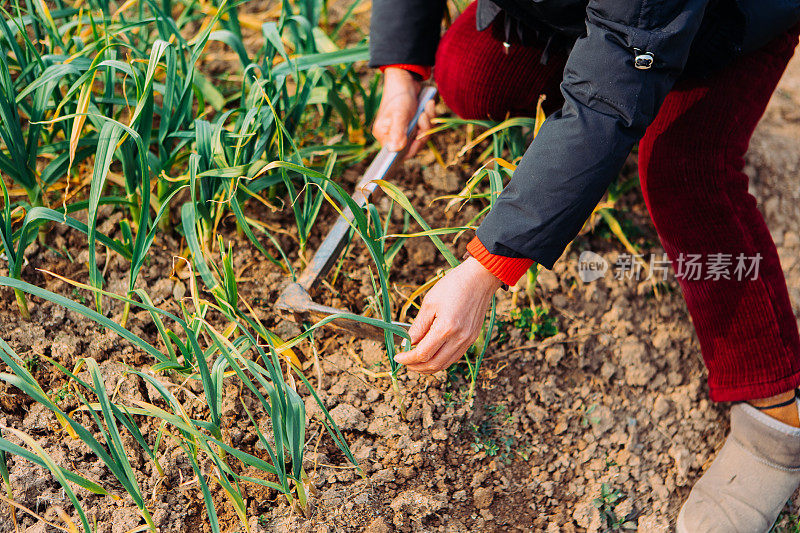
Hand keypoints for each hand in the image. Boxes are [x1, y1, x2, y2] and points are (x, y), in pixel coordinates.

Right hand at [372, 67, 435, 157]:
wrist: (406, 77)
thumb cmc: (399, 95)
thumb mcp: (399, 114)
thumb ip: (397, 132)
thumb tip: (395, 150)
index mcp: (384, 135)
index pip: (399, 154)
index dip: (412, 148)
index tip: (419, 139)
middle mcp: (393, 135)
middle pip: (413, 145)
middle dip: (423, 132)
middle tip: (424, 116)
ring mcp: (404, 130)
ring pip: (422, 136)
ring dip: (428, 122)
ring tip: (427, 107)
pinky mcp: (413, 123)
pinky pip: (425, 128)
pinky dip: (430, 117)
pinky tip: (429, 104)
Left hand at [395, 257, 502, 373]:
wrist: (479, 278)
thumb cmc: (453, 285)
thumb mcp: (429, 303)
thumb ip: (418, 327)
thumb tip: (407, 343)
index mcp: (445, 329)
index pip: (422, 354)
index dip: (407, 359)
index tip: (397, 357)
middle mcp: (459, 339)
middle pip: (434, 365)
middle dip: (416, 367)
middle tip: (405, 361)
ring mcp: (468, 340)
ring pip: (445, 364)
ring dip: (428, 367)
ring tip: (416, 361)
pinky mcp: (472, 338)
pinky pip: (454, 357)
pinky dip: (441, 360)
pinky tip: (432, 354)